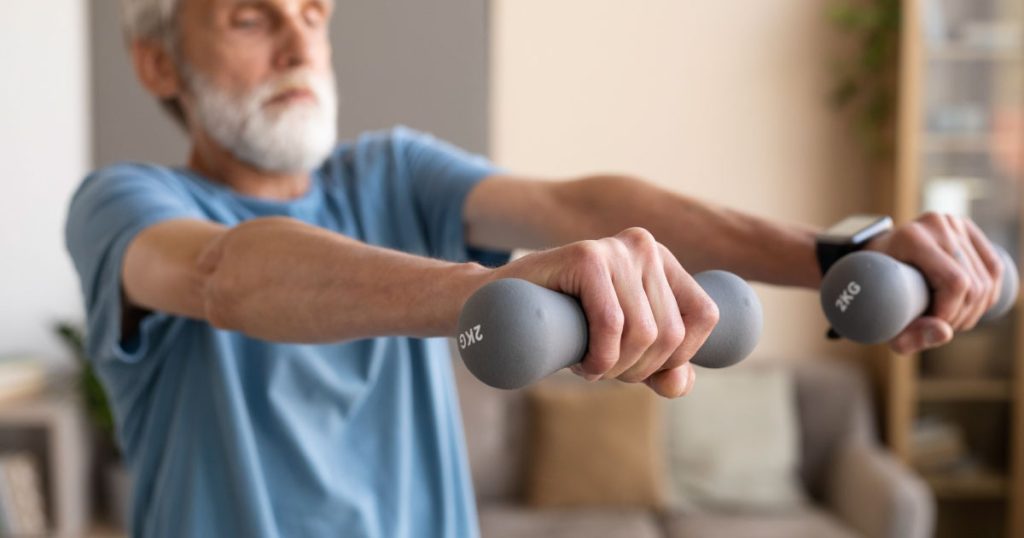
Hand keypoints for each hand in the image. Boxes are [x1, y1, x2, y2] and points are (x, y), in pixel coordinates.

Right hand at [489, 227, 718, 397]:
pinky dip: (599, 356)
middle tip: (604, 371)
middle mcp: (645, 246)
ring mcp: (614, 249)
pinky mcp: (586, 256)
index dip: (680, 357)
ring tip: (589, 366)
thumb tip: (681, 384)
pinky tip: (582, 363)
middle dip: (638, 370)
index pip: (705, 316)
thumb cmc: (564, 328)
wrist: (498, 308)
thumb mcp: (622, 350)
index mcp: (662, 262)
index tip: (642, 369)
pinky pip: (611, 323)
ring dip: (615, 368)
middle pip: (670, 332)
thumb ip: (661, 367)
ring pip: (643, 332)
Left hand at [866, 212, 1003, 352]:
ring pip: (986, 280)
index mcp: (911, 238)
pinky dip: (986, 295)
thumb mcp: (882, 320)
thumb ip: (908, 336)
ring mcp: (953, 223)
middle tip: (938, 325)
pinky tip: (968, 306)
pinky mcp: (966, 228)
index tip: (931, 325)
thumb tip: (945, 333)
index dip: (950, 313)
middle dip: (961, 316)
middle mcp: (935, 224)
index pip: (955, 282)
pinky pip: (994, 268)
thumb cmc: (875, 291)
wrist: (873, 259)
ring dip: (974, 310)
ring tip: (948, 318)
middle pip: (973, 284)